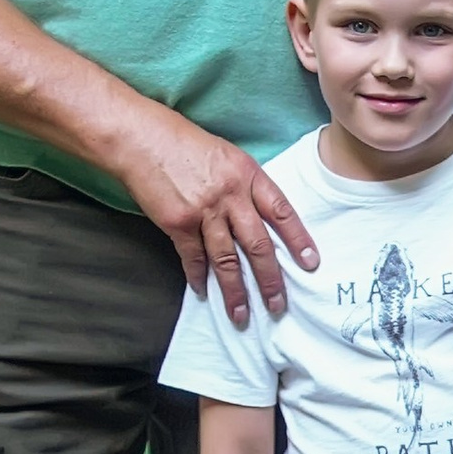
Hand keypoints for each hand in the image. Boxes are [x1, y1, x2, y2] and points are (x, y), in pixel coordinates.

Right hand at [116, 104, 316, 323]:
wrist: (141, 138)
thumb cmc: (182, 142)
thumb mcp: (225, 155)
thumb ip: (244, 184)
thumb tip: (259, 216)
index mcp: (247, 174)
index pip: (281, 211)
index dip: (298, 239)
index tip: (311, 263)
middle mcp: (230, 195)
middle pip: (258, 244)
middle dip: (270, 279)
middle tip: (277, 305)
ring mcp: (204, 210)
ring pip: (227, 259)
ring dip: (235, 290)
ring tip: (241, 315)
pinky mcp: (178, 223)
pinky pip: (194, 258)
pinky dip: (199, 277)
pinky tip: (203, 291)